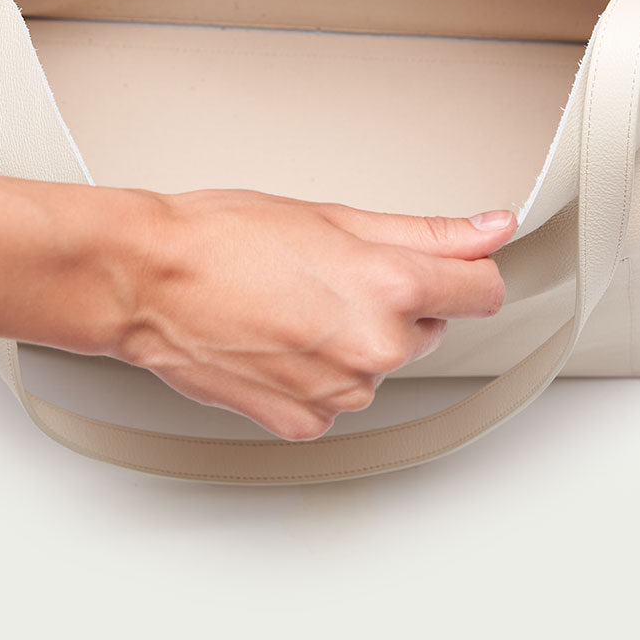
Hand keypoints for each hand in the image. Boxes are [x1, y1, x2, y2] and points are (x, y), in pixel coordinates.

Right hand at [105, 188, 514, 440]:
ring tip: (293, 303)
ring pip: (380, 363)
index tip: (444, 266)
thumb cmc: (222, 236)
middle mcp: (376, 347)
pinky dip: (317, 374)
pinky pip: (338, 398)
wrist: (147, 281)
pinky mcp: (306, 423)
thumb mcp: (334, 215)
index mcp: (391, 286)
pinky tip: (278, 339)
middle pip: (429, 327)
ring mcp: (341, 392)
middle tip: (331, 273)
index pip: (484, 291)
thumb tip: (492, 229)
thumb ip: (427, 231)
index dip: (464, 273)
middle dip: (397, 302)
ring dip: (354, 339)